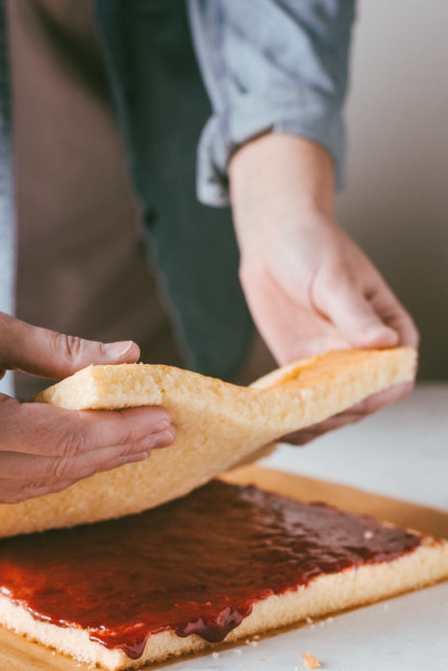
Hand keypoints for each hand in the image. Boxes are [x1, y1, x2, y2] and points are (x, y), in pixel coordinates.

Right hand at [0, 274, 173, 503]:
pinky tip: (84, 455)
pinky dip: (51, 472)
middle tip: (162, 431)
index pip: (67, 436)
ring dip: (89, 465)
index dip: (122, 430)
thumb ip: (63, 351)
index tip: (164, 416)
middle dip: (117, 450)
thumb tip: (129, 355)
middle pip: (59, 467)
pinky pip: (10, 489)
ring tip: (134, 442)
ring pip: (38, 485)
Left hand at [229, 136, 417, 442]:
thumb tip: (384, 343)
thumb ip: (356, 314)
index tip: (352, 400)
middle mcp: (365, 354)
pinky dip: (291, 420)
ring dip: (314, 425)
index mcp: (390, 331)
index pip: (396, 376)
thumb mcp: (334, 277)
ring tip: (289, 431)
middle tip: (309, 419)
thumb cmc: (313, 246)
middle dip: (339, 415)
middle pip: (363, 402)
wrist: (274, 239)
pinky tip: (275, 430)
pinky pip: (302, 404)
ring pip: (332, 410)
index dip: (378, 394)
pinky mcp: (301, 370)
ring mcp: (332, 365)